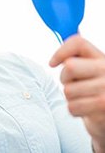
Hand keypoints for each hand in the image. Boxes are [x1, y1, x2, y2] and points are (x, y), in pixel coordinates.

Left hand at [49, 34, 104, 152]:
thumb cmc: (97, 91)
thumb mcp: (91, 70)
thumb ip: (77, 59)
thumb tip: (54, 59)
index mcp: (103, 59)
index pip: (78, 43)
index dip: (60, 51)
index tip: (53, 63)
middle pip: (70, 66)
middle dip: (65, 78)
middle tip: (73, 83)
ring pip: (68, 89)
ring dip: (71, 97)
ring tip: (83, 97)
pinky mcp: (103, 108)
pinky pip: (72, 107)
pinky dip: (75, 110)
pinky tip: (86, 109)